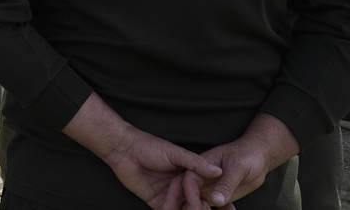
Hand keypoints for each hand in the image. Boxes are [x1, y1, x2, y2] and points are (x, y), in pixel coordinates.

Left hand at [63, 93, 221, 209]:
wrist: (125, 150)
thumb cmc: (150, 146)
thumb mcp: (175, 153)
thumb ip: (196, 163)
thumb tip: (218, 171)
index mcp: (188, 175)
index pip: (205, 191)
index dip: (214, 199)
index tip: (225, 207)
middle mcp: (181, 188)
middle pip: (196, 205)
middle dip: (202, 209)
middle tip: (204, 208)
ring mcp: (170, 197)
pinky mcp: (157, 204)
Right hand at [184, 114, 298, 208]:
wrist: (259, 159)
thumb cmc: (247, 155)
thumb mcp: (237, 167)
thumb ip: (226, 183)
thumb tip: (216, 201)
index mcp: (201, 166)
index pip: (189, 181)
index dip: (189, 194)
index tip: (194, 207)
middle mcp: (203, 179)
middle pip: (190, 194)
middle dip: (191, 206)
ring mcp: (211, 189)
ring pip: (201, 203)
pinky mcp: (220, 197)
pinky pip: (216, 208)